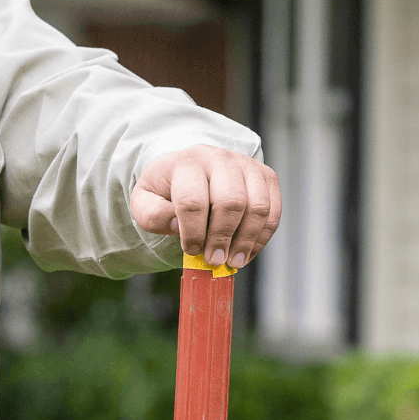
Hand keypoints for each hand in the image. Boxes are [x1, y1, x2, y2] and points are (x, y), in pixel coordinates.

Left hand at [129, 146, 280, 269]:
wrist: (191, 168)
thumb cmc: (167, 189)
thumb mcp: (145, 200)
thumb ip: (152, 215)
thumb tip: (177, 225)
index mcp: (188, 162)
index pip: (193, 201)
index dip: (193, 232)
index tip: (191, 250)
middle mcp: (221, 158)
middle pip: (231, 202)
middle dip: (222, 238)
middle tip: (214, 260)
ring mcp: (247, 165)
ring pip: (258, 207)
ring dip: (246, 241)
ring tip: (233, 261)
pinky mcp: (266, 176)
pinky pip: (273, 210)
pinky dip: (262, 237)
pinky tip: (247, 251)